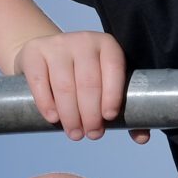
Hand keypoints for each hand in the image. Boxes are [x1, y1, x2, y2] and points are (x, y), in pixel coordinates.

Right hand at [14, 31, 150, 143]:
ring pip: (65, 85)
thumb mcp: (105, 84)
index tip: (109, 119)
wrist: (46, 56)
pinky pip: (40, 81)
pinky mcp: (34, 51)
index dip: (112, 96)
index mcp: (107, 46)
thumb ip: (126, 109)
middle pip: (88, 82)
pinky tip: (53, 119)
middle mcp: (83, 40)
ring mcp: (57, 44)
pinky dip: (47, 103)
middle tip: (92, 134)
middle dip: (91, 114)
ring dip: (71, 115)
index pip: (113, 69)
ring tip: (75, 133)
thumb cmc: (83, 76)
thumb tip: (142, 138)